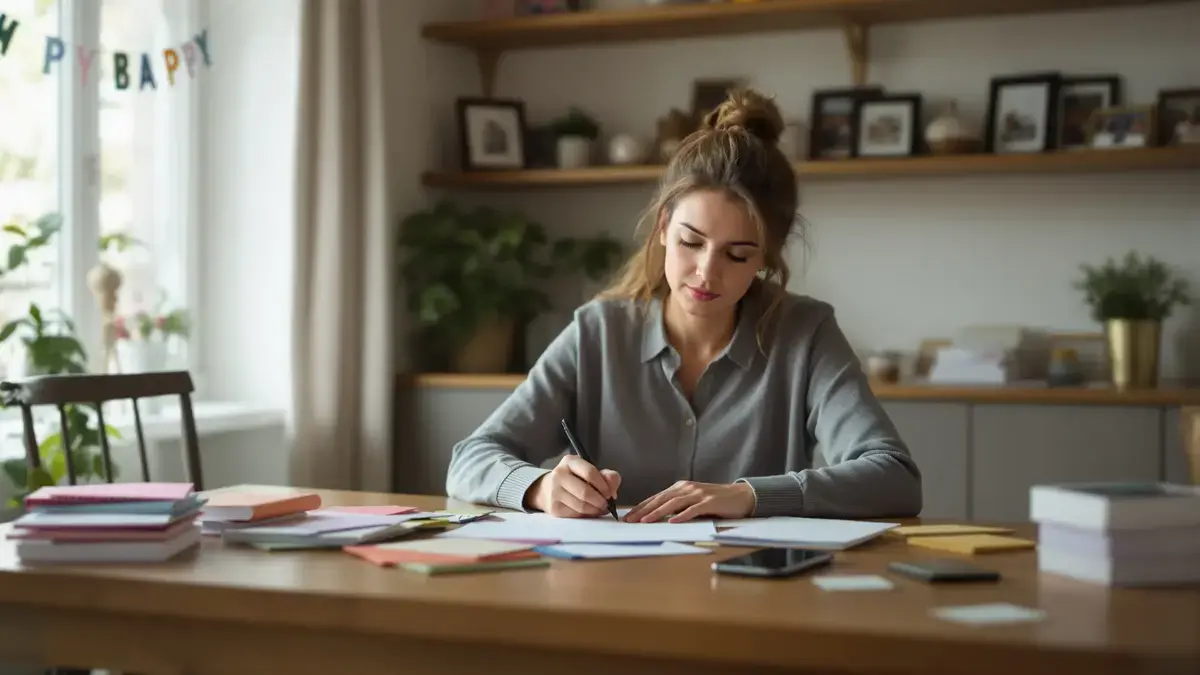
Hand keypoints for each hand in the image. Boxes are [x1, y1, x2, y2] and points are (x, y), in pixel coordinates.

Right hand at [525, 455, 620, 517]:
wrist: (548, 489)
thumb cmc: (575, 479)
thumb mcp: (591, 471)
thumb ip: (607, 477)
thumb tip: (612, 489)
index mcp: (570, 462)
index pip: (590, 472)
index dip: (603, 485)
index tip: (610, 493)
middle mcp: (559, 474)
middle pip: (585, 492)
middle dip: (600, 500)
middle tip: (606, 504)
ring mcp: (554, 492)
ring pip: (581, 506)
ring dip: (595, 510)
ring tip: (600, 508)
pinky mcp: (554, 508)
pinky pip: (576, 514)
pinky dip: (587, 515)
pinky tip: (590, 511)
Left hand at [624, 481, 754, 522]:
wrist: (741, 497)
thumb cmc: (715, 502)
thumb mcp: (693, 502)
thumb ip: (678, 507)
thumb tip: (658, 518)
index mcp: (680, 488)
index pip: (656, 498)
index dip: (641, 507)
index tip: (628, 516)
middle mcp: (687, 488)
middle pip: (661, 500)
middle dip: (644, 511)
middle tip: (630, 520)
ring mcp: (698, 494)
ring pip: (674, 503)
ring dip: (658, 513)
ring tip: (645, 521)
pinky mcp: (710, 502)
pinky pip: (693, 509)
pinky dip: (682, 515)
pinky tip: (673, 522)